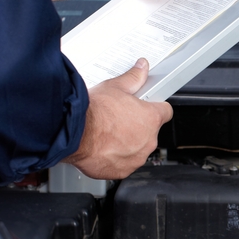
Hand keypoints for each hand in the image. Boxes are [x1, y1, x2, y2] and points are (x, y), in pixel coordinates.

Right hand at [64, 59, 172, 179]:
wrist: (74, 133)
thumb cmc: (93, 112)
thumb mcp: (115, 87)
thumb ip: (133, 78)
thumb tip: (142, 68)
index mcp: (151, 118)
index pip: (165, 112)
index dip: (154, 108)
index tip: (146, 107)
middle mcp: (148, 140)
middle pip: (149, 131)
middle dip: (137, 126)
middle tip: (118, 119)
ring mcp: (137, 157)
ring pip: (137, 148)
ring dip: (127, 143)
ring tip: (107, 133)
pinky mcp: (123, 170)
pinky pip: (124, 163)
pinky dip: (115, 157)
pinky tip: (103, 147)